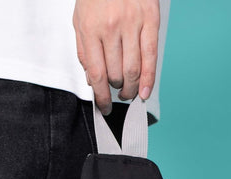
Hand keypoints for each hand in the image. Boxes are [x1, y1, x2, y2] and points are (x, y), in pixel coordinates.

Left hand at [73, 0, 159, 115]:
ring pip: (133, 70)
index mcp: (91, 29)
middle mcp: (111, 28)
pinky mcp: (150, 20)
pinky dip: (149, 80)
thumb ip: (84, 51)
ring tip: (129, 93)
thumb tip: (91, 81)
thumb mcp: (80, 20)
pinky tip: (145, 92)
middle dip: (116, 91)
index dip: (100, 97)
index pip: (96, 75)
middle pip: (115, 75)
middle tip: (117, 95)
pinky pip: (151, 57)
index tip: (103, 107)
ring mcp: (132, 24)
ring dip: (131, 89)